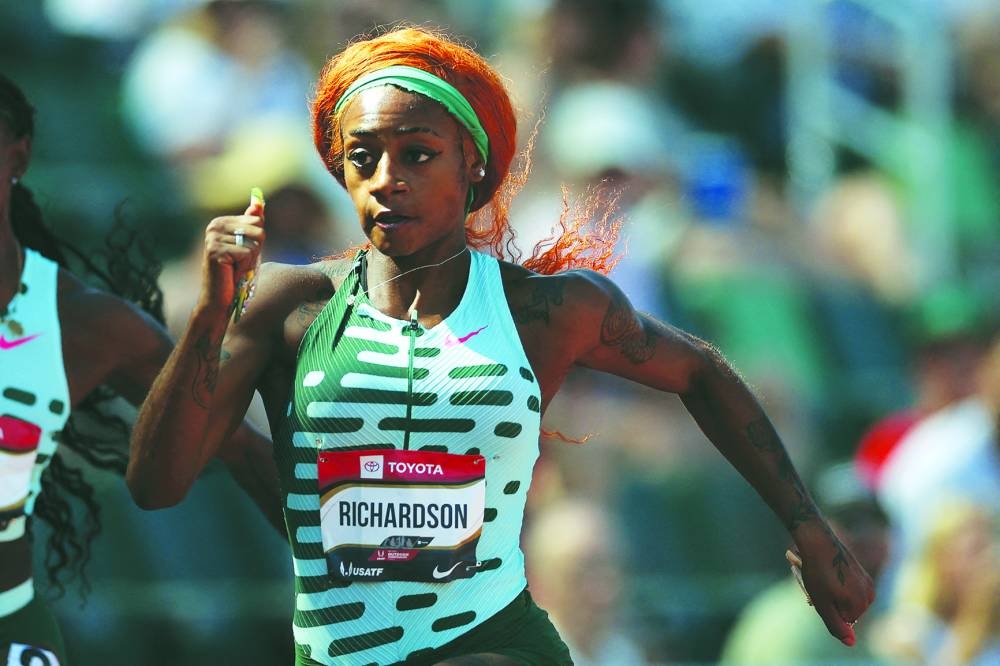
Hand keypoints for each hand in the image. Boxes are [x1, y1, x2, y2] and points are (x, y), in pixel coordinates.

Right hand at [199, 189, 265, 315]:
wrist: (219, 297)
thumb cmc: (235, 272)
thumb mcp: (247, 245)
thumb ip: (252, 223)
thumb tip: (259, 202)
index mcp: (222, 222)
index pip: (258, 221)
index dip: (257, 242)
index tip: (243, 253)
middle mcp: (214, 226)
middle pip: (258, 230)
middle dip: (256, 250)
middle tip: (240, 262)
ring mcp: (213, 238)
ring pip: (254, 244)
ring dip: (250, 261)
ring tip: (236, 267)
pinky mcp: (215, 251)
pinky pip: (246, 254)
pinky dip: (244, 267)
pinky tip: (232, 272)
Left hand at [792, 519, 875, 645]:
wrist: (818, 541)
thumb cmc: (817, 572)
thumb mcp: (822, 603)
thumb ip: (836, 625)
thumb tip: (851, 643)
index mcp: (860, 604)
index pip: (844, 622)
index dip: (828, 610)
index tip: (821, 594)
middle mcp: (869, 595)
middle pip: (848, 612)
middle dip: (833, 603)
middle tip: (821, 585)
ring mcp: (868, 584)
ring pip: (848, 600)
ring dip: (835, 594)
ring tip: (824, 578)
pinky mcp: (863, 574)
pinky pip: (850, 589)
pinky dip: (839, 584)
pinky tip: (831, 571)